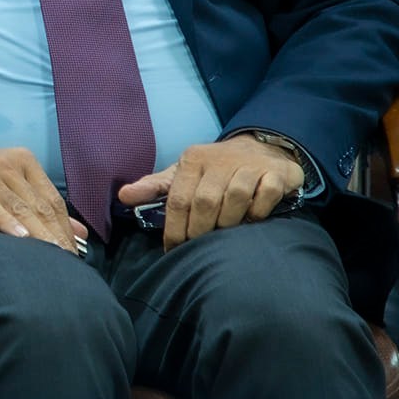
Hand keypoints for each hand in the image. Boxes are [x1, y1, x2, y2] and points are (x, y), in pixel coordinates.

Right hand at [0, 146, 85, 252]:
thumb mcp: (5, 187)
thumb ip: (41, 206)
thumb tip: (79, 232)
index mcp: (23, 161)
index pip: (52, 199)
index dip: (65, 229)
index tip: (74, 256)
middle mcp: (9, 164)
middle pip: (40, 205)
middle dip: (56, 237)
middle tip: (68, 265)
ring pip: (20, 207)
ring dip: (38, 235)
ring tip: (52, 259)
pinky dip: (7, 223)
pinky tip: (20, 240)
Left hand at [117, 136, 304, 251]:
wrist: (261, 148)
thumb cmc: (215, 169)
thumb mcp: (183, 174)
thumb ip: (154, 187)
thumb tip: (123, 196)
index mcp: (193, 160)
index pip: (177, 200)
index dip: (175, 230)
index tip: (174, 250)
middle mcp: (220, 160)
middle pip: (204, 202)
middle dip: (200, 230)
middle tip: (200, 247)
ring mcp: (249, 165)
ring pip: (234, 198)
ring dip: (229, 222)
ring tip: (225, 235)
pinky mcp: (276, 172)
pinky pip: (265, 195)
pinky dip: (258, 211)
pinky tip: (252, 219)